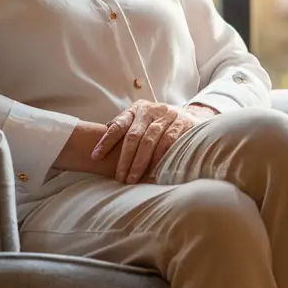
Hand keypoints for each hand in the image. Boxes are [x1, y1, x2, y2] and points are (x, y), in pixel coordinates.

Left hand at [92, 101, 217, 183]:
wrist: (193, 117)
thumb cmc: (161, 124)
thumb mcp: (142, 121)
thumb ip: (126, 127)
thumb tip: (102, 135)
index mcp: (138, 109)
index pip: (119, 125)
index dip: (106, 141)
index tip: (95, 157)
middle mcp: (152, 110)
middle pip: (134, 136)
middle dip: (125, 159)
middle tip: (119, 177)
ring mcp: (168, 115)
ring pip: (150, 140)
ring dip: (140, 162)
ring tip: (132, 178)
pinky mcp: (183, 123)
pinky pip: (168, 142)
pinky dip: (159, 158)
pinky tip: (152, 171)